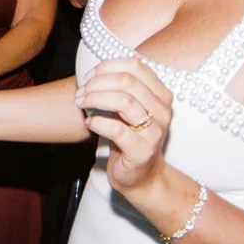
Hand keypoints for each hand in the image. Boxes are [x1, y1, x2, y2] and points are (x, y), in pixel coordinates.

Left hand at [75, 58, 173, 196]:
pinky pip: (117, 129)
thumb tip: (93, 72)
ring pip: (124, 101)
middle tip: (81, 92)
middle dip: (97, 83)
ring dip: (95, 99)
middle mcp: (163, 111)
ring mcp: (155, 132)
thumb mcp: (129, 109)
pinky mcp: (142, 151)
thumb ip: (120, 89)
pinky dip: (98, 122)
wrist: (142, 176)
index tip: (89, 77)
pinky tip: (89, 123)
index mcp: (162, 95)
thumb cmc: (131, 137)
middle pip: (128, 81)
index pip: (136, 66)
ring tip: (81, 104)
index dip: (108, 67)